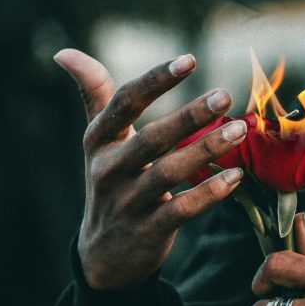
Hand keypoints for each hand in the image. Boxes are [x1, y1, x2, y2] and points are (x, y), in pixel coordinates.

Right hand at [54, 48, 246, 290]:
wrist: (104, 253)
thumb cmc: (111, 180)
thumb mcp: (99, 140)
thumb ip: (94, 95)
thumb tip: (64, 52)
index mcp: (99, 141)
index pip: (124, 103)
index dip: (155, 80)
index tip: (189, 60)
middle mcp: (109, 170)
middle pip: (151, 139)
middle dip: (189, 116)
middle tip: (225, 96)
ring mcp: (127, 203)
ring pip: (169, 173)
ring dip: (206, 150)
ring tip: (240, 129)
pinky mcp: (148, 231)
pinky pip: (181, 209)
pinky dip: (209, 193)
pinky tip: (235, 175)